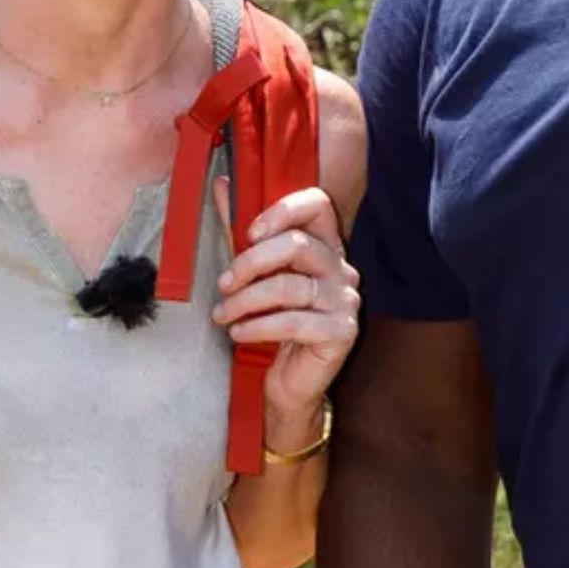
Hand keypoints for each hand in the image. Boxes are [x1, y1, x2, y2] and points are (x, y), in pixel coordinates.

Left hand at [212, 179, 360, 446]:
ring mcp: (346, 301)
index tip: (248, 233)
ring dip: (245, 301)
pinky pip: (293, 322)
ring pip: (289, 287)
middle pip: (296, 245)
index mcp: (326, 246)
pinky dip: (258, 326)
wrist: (290, 383)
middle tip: (224, 283)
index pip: (317, 204)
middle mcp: (342, 269)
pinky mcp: (342, 332)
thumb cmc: (273, 323)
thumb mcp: (254, 273)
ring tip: (223, 314)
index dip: (281, 210)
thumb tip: (222, 185)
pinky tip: (238, 333)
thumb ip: (240, 230)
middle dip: (250, 263)